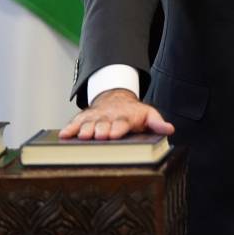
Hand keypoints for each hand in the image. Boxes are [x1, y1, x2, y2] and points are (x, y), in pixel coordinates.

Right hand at [59, 88, 174, 139]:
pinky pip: (76, 122)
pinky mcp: (85, 118)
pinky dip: (70, 128)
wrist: (117, 99)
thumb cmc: (133, 113)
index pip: (121, 124)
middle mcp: (109, 117)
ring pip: (89, 123)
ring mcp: (96, 117)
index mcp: (125, 118)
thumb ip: (157, 123)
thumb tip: (170, 129)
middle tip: (98, 135)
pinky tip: (63, 135)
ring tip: (81, 136)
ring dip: (85, 130)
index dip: (117, 128)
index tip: (114, 134)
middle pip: (103, 124)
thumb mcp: (148, 115)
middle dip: (100, 130)